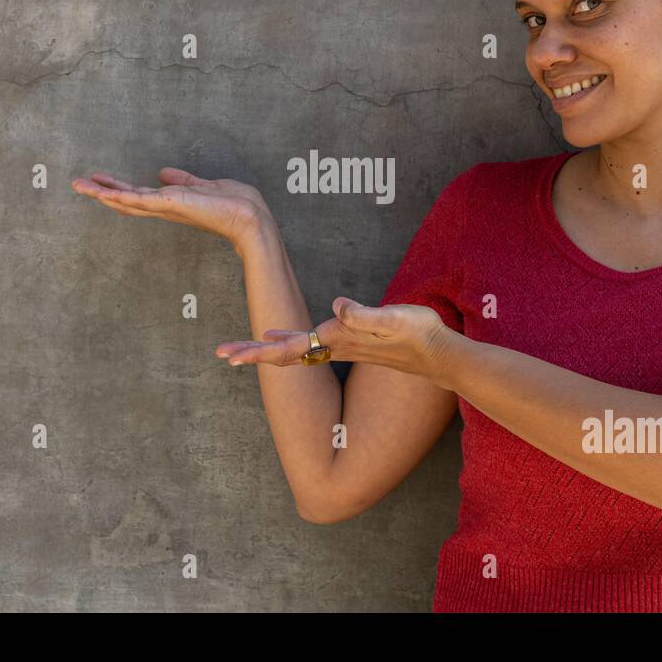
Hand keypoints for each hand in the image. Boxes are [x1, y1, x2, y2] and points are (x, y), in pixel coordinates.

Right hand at [71, 166, 271, 249]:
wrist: (249, 218)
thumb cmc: (235, 204)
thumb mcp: (205, 186)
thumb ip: (184, 180)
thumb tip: (164, 172)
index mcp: (173, 204)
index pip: (141, 197)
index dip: (120, 189)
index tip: (102, 181)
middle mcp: (166, 208)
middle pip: (127, 201)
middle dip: (102, 192)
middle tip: (78, 184)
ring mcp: (166, 208)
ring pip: (127, 201)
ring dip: (102, 193)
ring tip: (79, 186)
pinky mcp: (170, 205)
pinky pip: (139, 200)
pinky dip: (119, 195)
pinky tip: (102, 192)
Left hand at [213, 296, 455, 381]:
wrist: (440, 356)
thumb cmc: (420, 335)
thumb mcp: (395, 319)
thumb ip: (365, 315)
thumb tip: (337, 306)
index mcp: (338, 339)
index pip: (290, 347)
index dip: (259, 350)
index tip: (231, 356)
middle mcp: (335, 345)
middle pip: (284, 353)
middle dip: (252, 353)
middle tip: (221, 354)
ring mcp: (341, 346)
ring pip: (293, 350)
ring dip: (265, 348)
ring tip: (239, 348)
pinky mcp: (349, 343)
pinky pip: (307, 344)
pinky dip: (286, 340)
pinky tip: (278, 333)